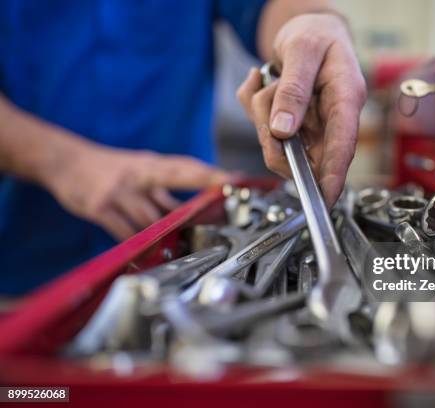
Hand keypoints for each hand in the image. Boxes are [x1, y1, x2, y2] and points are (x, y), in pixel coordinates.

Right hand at [45, 144, 231, 240]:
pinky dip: (137, 243)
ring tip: (179, 247)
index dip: (209, 173)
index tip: (232, 179)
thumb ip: (164, 190)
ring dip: (165, 235)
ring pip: (150, 219)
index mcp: (150, 164)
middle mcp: (137, 175)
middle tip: (219, 203)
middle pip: (173, 182)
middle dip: (198, 192)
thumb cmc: (111, 168)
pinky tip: (145, 253)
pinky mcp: (99, 208)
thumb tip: (193, 208)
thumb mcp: (139, 170)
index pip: (185, 167)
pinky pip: (124, 232)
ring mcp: (118, 192)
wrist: (64, 161)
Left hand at [238, 12, 365, 204]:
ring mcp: (312, 125)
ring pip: (280, 143)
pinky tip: (262, 81)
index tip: (325, 197)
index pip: (343, 145)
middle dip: (275, 135)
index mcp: (345, 99)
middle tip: (265, 99)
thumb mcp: (302, 51)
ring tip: (269, 81)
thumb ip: (294, 90)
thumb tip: (284, 131)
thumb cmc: (315, 34)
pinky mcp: (294, 125)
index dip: (334, 174)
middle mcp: (331, 118)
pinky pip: (265, 130)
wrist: (307, 28)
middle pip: (304, 152)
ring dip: (262, 113)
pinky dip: (254, 106)